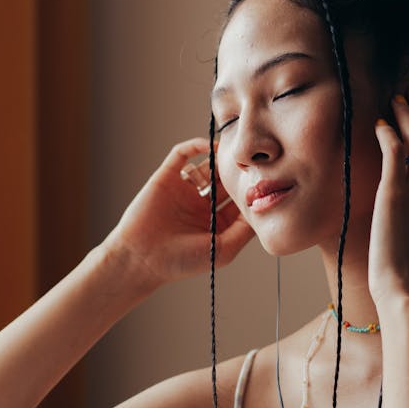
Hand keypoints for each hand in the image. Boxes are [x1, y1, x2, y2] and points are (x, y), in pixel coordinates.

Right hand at [105, 138, 254, 286]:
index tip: (267, 182)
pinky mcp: (167, 176)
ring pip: (208, 165)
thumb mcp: (222, 251)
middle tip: (253, 163)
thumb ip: (244, 231)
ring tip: (235, 153)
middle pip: (226, 181)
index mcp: (215, 222)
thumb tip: (263, 208)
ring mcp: (184, 189)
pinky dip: (196, 146)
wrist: (141, 258)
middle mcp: (201, 204)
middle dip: (238, 173)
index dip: (251, 192)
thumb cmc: (181, 261)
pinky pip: (182, 155)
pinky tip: (210, 146)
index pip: (239, 201)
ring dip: (221, 158)